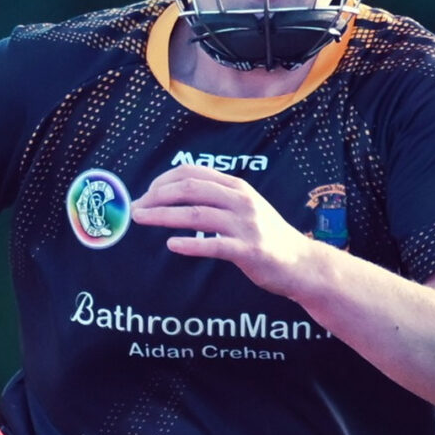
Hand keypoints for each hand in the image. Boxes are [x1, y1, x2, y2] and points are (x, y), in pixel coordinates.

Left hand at [131, 164, 316, 296]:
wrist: (300, 262)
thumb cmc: (265, 236)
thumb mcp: (243, 208)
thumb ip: (216, 199)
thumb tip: (177, 196)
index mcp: (236, 187)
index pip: (193, 173)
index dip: (164, 180)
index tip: (145, 193)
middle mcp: (241, 200)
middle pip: (191, 189)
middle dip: (157, 196)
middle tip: (135, 208)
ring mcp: (246, 224)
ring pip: (197, 214)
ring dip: (164, 216)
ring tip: (141, 219)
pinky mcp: (248, 250)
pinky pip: (214, 246)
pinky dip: (190, 245)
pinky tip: (171, 245)